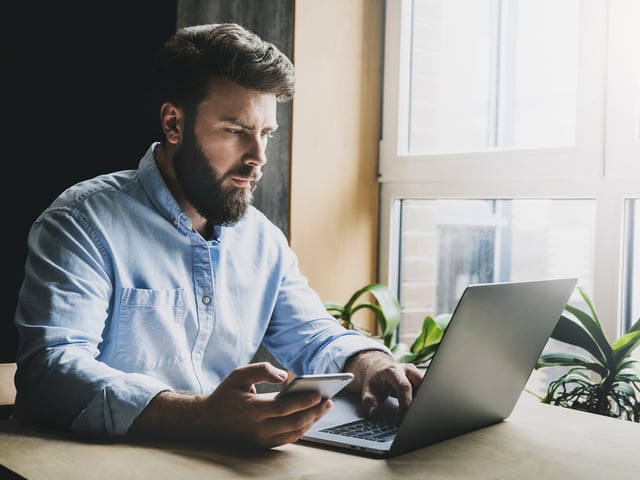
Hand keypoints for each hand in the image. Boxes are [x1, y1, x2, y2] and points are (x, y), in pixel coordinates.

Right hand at [202, 362, 332, 448]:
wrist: (206, 422)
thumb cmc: (225, 395)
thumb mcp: (238, 375)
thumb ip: (261, 370)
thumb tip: (283, 375)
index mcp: (252, 410)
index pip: (284, 408)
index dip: (303, 402)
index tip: (319, 395)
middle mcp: (258, 429)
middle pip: (294, 423)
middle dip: (315, 412)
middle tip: (329, 402)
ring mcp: (261, 440)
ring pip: (294, 434)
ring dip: (311, 422)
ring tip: (324, 408)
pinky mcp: (262, 446)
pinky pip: (288, 439)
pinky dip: (302, 429)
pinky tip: (310, 417)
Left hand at [344, 351, 423, 416]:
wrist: (379, 367)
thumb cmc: (376, 379)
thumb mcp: (368, 389)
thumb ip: (369, 402)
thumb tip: (373, 413)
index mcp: (393, 371)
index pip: (404, 386)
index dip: (406, 402)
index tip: (405, 417)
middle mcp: (407, 369)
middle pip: (421, 383)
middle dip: (421, 399)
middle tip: (416, 415)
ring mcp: (416, 373)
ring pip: (428, 385)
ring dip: (424, 398)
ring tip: (419, 412)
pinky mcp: (421, 378)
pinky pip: (428, 387)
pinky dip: (425, 398)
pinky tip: (420, 407)